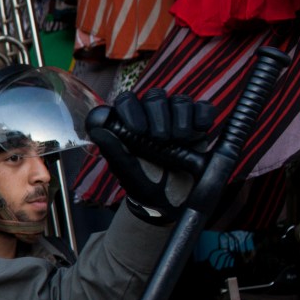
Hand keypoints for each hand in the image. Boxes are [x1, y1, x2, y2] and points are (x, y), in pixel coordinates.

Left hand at [88, 88, 216, 223]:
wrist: (171, 201)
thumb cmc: (142, 182)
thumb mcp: (125, 169)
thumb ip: (112, 148)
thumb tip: (95, 129)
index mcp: (129, 122)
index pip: (127, 100)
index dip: (131, 109)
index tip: (138, 130)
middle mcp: (152, 115)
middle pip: (155, 97)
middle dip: (158, 116)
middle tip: (161, 139)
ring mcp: (176, 118)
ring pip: (180, 100)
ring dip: (180, 118)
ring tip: (179, 139)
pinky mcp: (198, 124)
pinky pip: (203, 108)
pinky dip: (202, 116)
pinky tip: (199, 129)